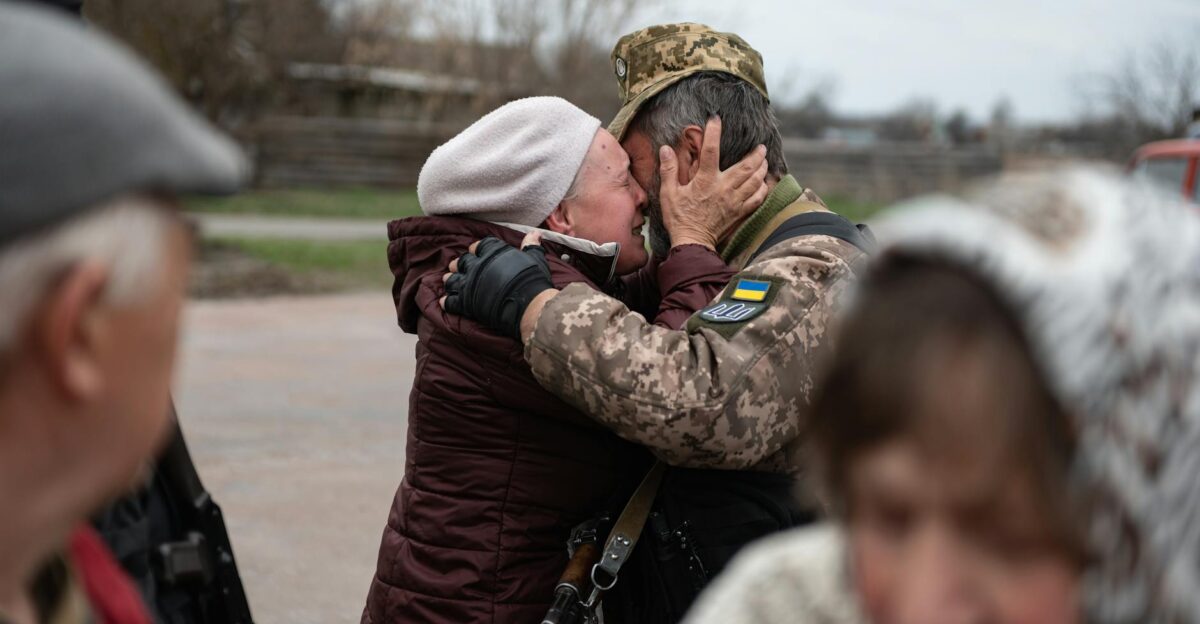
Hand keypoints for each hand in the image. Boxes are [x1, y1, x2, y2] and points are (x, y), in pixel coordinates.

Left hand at [439, 234, 554, 339]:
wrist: (529, 305)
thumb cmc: (533, 280)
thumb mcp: (535, 258)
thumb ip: (530, 245)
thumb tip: (535, 233)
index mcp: (492, 252)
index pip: (479, 246)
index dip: (476, 249)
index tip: (475, 252)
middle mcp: (477, 265)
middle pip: (462, 262)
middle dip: (460, 264)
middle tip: (459, 267)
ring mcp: (468, 284)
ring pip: (452, 279)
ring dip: (450, 279)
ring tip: (448, 280)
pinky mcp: (465, 303)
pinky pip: (450, 302)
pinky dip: (446, 302)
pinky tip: (444, 302)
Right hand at [658, 116, 768, 250]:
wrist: (692, 242)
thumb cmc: (679, 218)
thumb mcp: (668, 193)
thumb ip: (668, 170)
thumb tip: (665, 149)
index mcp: (705, 180)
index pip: (711, 151)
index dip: (713, 133)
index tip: (715, 119)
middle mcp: (723, 188)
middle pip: (746, 166)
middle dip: (756, 154)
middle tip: (761, 146)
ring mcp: (734, 201)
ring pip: (754, 180)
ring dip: (761, 168)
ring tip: (764, 160)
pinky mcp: (739, 212)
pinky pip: (757, 198)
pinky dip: (762, 189)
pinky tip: (763, 183)